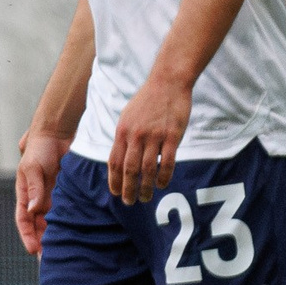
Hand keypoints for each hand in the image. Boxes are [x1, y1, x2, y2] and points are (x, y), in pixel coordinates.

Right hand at [14, 127, 68, 254]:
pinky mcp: (67, 192)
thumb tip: (33, 210)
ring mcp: (52, 196)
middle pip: (39, 225)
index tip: (33, 251)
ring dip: (57, 235)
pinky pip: (68, 211)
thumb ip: (34, 189)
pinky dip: (70, 223)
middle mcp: (38, 198)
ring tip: (65, 251)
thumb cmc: (39, 148)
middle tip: (50, 260)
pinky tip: (79, 234)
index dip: (27, 236)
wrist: (57, 132)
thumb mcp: (32, 167)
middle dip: (43, 242)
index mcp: (25, 194)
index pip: (23, 220)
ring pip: (54, 221)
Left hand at [106, 71, 190, 204]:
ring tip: (145, 198)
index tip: (115, 193)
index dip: (114, 180)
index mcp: (122, 131)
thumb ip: (124, 137)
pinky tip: (162, 185)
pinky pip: (167, 162)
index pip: (114, 162)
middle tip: (129, 202)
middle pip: (129, 169)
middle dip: (128, 189)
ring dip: (146, 187)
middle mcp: (136, 135)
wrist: (167, 82)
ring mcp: (154, 136)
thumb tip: (119, 159)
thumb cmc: (147, 101)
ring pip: (147, 169)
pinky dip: (164, 177)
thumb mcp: (127, 116)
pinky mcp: (172, 136)